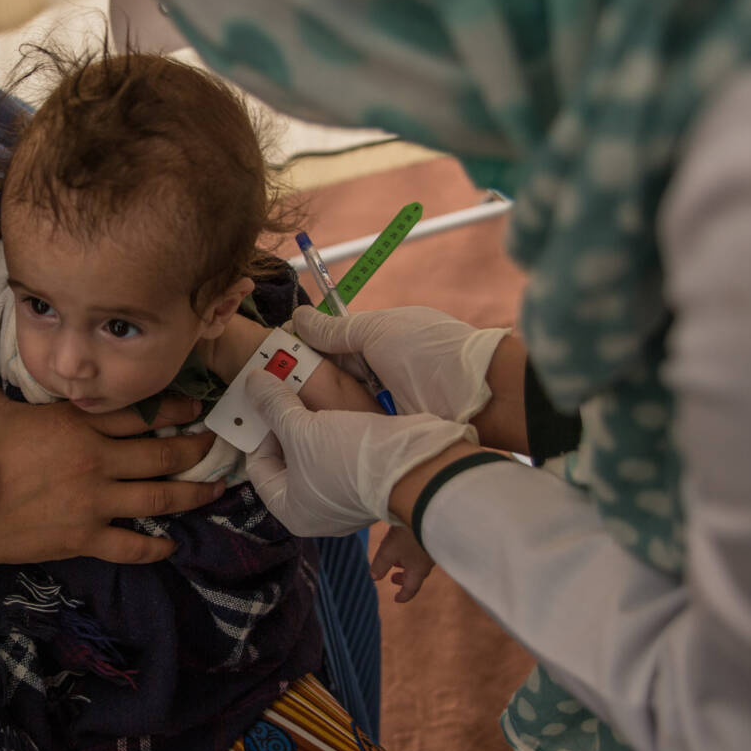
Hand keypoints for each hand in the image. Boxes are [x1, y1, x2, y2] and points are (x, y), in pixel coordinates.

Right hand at [0, 380, 226, 580]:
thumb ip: (8, 377)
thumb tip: (10, 351)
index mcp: (75, 424)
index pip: (138, 413)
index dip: (174, 410)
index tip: (197, 407)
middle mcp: (94, 460)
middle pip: (162, 455)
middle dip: (195, 449)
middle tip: (214, 444)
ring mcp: (93, 502)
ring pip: (159, 498)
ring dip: (193, 494)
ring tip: (215, 489)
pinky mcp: (85, 538)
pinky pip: (132, 545)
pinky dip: (156, 547)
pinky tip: (171, 544)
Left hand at [245, 370, 478, 535]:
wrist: (415, 466)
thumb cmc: (346, 457)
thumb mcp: (301, 428)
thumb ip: (272, 405)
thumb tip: (251, 382)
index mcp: (292, 512)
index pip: (258, 469)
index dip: (260, 433)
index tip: (269, 405)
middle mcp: (318, 514)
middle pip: (287, 464)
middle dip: (286, 429)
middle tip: (288, 398)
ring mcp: (346, 502)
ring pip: (315, 459)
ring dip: (311, 430)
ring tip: (313, 401)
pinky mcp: (369, 487)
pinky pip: (340, 459)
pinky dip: (335, 437)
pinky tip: (339, 413)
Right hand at [289, 305, 509, 423]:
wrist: (481, 396)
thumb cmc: (433, 352)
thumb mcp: (380, 331)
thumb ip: (337, 330)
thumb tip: (297, 317)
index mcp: (379, 342)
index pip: (332, 346)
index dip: (304, 351)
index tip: (273, 358)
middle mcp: (379, 374)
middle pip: (331, 378)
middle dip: (305, 382)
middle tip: (268, 390)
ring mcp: (384, 406)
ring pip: (339, 406)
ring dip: (316, 408)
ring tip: (279, 413)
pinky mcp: (388, 433)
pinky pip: (354, 429)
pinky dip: (335, 429)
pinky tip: (309, 431)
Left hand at [369, 524, 434, 602]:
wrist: (427, 512)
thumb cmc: (407, 535)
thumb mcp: (388, 551)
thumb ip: (380, 566)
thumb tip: (374, 578)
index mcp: (418, 570)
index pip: (411, 588)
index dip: (403, 595)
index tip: (396, 599)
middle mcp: (427, 563)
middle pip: (416, 576)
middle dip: (404, 579)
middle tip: (393, 578)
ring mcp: (430, 551)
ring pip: (418, 563)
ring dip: (406, 565)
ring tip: (396, 561)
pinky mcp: (431, 539)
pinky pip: (421, 552)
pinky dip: (411, 555)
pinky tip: (404, 545)